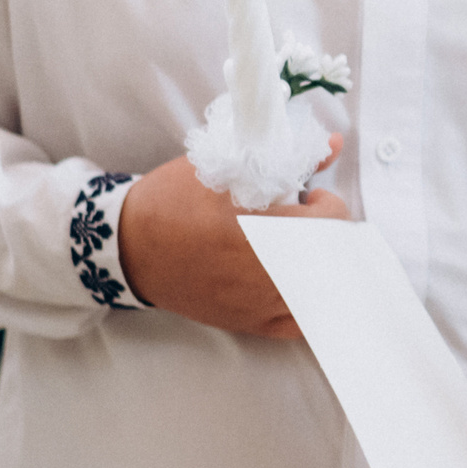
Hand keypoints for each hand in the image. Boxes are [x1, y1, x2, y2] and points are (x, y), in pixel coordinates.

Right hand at [114, 138, 347, 336]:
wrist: (129, 245)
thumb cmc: (175, 201)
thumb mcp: (228, 166)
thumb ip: (291, 159)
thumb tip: (337, 143)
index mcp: (260, 232)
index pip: (331, 224)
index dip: (330, 205)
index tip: (312, 195)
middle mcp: (265, 276)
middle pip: (333, 260)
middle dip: (330, 234)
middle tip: (308, 219)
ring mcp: (259, 305)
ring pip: (323, 293)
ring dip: (324, 265)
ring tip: (302, 245)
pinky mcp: (248, 323)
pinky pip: (300, 323)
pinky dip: (311, 301)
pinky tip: (298, 277)